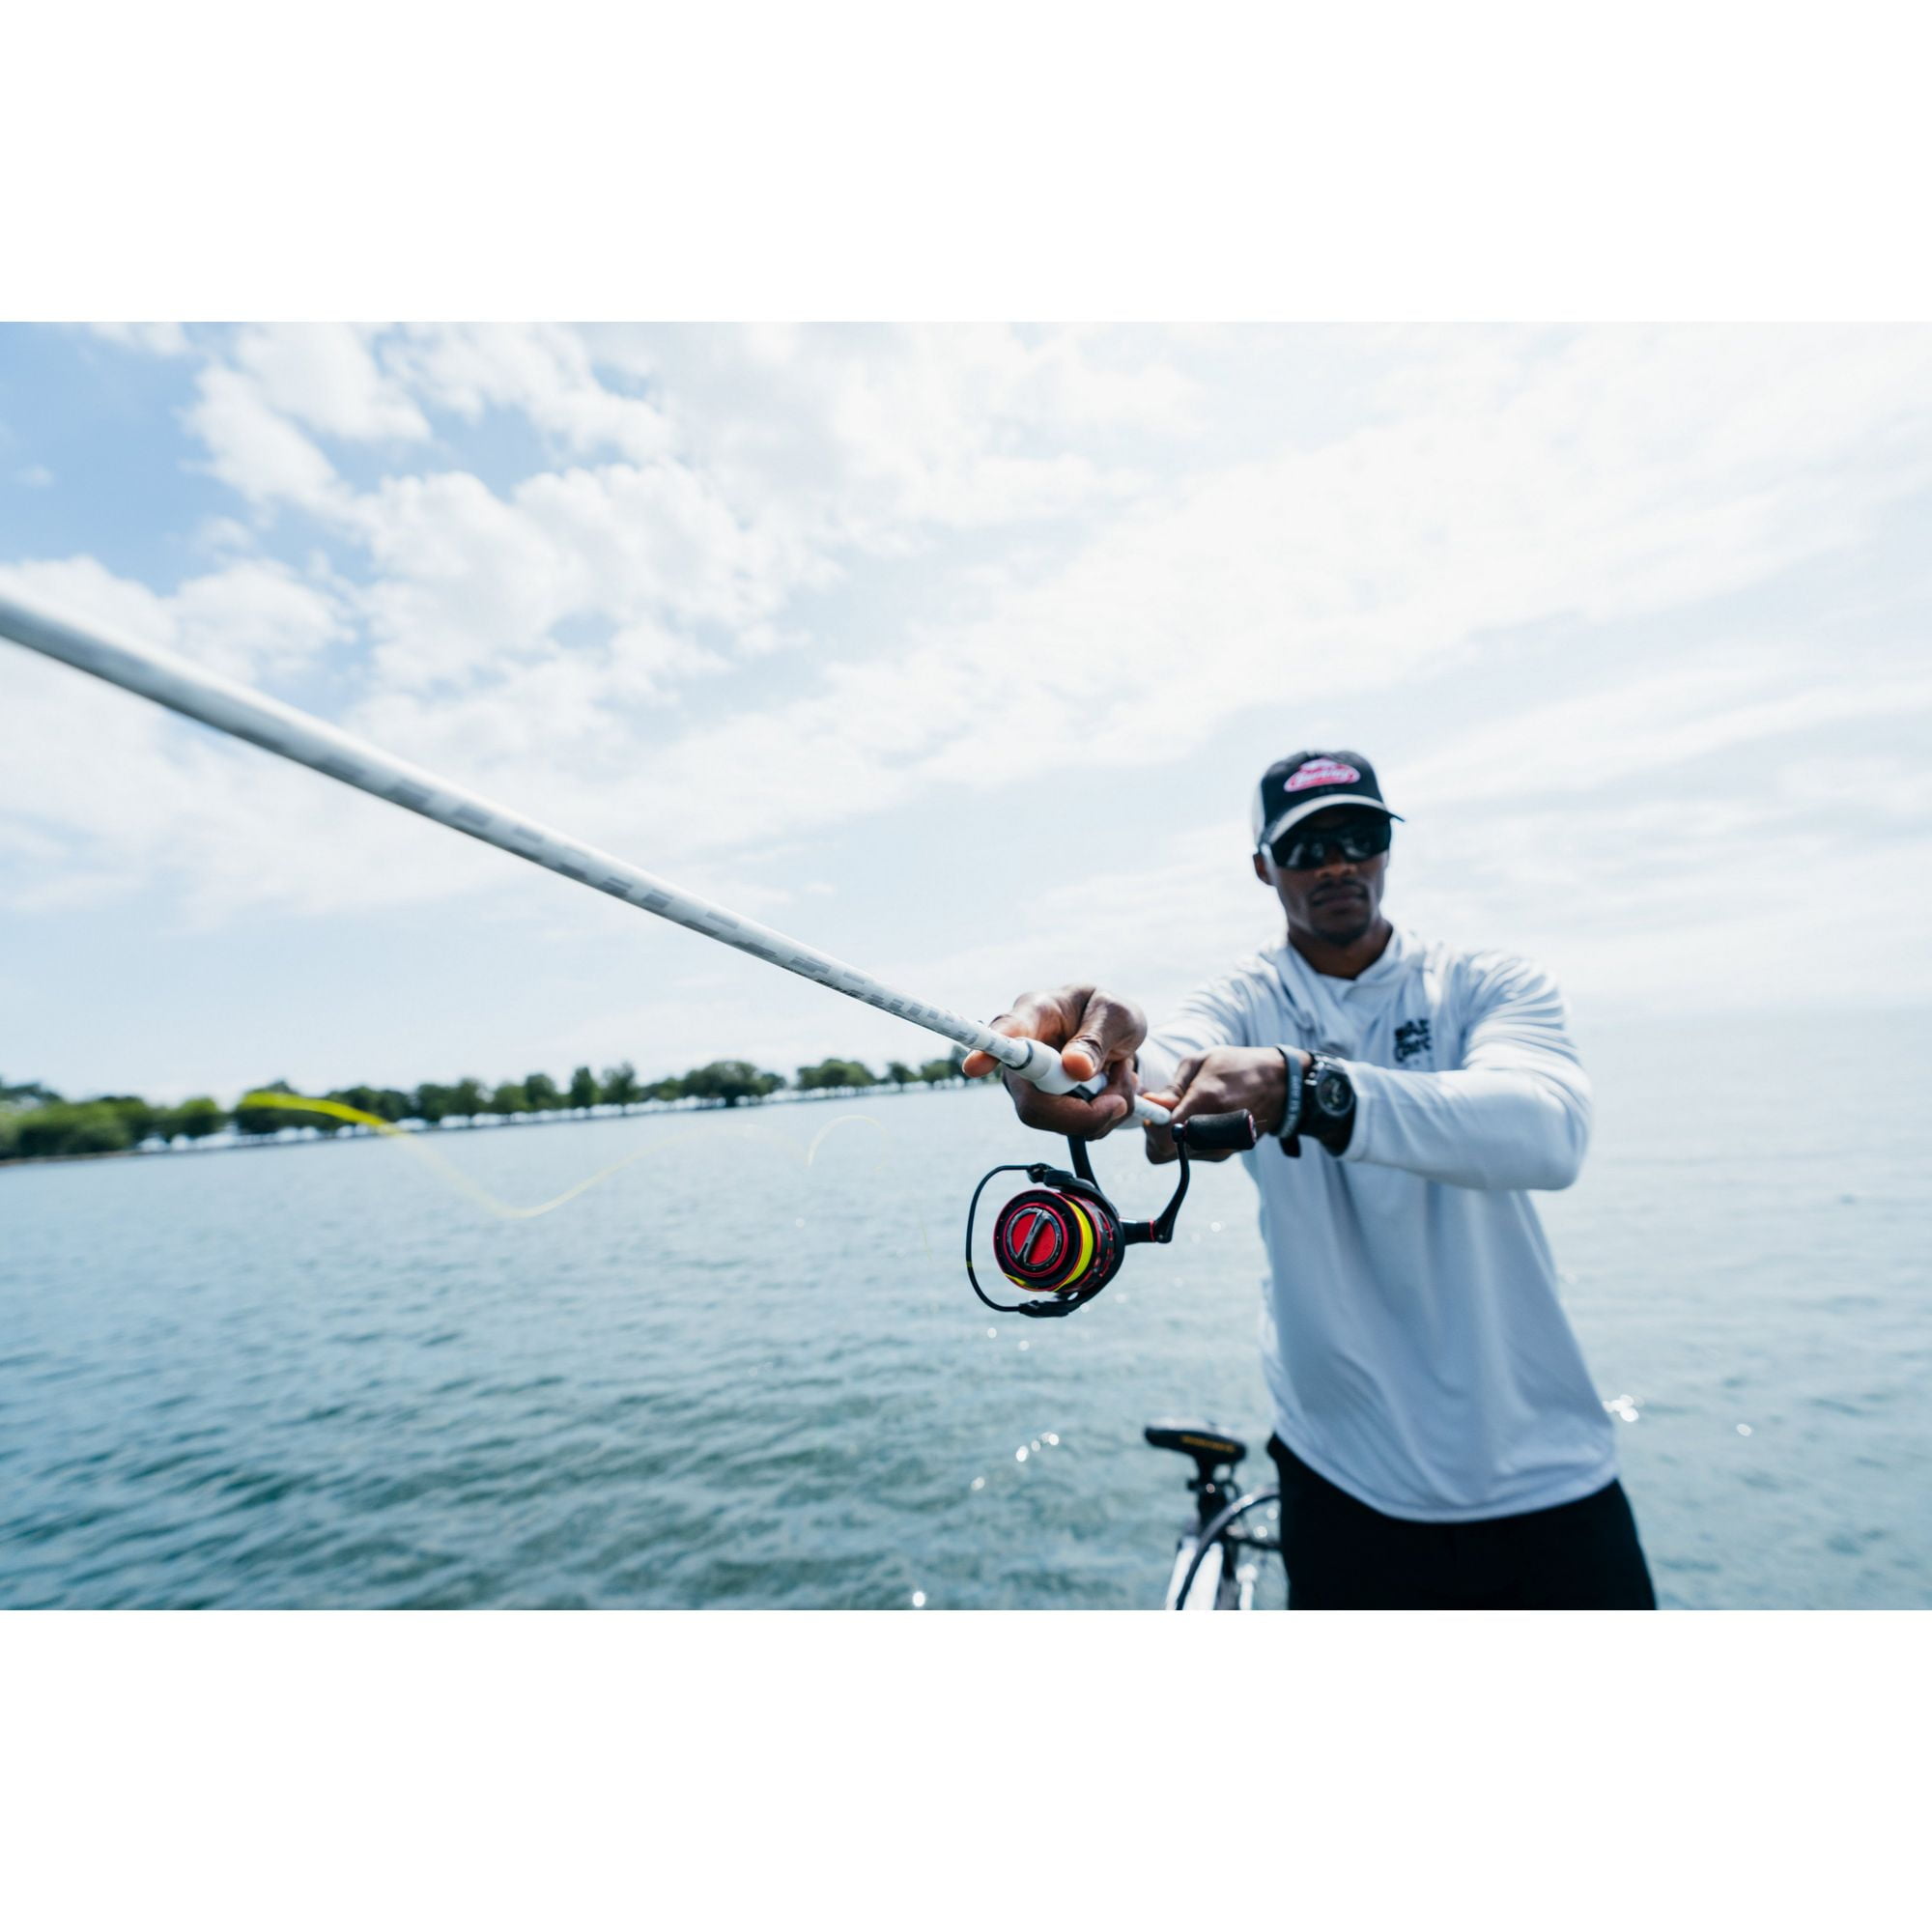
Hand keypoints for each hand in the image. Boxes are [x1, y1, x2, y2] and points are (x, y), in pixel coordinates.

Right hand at [961, 984, 1146, 1139]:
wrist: (1117, 1033)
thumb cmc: (1109, 1014)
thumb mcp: (1117, 1015)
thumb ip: (1097, 1038)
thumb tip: (1076, 1069)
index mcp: (1035, 1014)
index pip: (1005, 1033)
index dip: (988, 1052)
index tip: (974, 1066)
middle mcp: (1022, 1055)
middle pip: (1032, 1103)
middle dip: (1084, 1113)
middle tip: (1121, 1097)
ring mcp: (1030, 1085)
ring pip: (1058, 1122)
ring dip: (1105, 1110)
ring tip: (1123, 1074)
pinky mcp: (1048, 1107)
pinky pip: (1076, 1129)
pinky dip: (1107, 1118)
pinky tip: (1114, 1089)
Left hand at [1141, 1047, 1302, 1163]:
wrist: (1282, 1084)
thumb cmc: (1238, 1066)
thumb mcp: (1201, 1062)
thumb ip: (1172, 1088)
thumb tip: (1150, 1104)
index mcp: (1206, 1102)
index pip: (1162, 1139)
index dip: (1151, 1127)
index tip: (1155, 1111)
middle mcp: (1215, 1132)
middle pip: (1163, 1153)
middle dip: (1157, 1135)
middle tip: (1167, 1113)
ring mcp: (1222, 1147)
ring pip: (1177, 1155)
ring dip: (1174, 1137)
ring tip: (1188, 1111)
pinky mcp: (1226, 1154)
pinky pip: (1194, 1153)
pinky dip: (1190, 1139)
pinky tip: (1202, 1118)